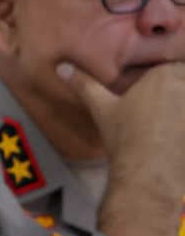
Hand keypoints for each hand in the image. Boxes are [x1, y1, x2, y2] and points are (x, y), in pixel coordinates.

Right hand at [59, 61, 184, 198]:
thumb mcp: (102, 108)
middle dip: (176, 87)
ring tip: (170, 121)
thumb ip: (85, 85)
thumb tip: (62, 67)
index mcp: (163, 73)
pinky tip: (175, 134)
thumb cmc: (124, 137)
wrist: (147, 172)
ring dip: (179, 105)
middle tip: (164, 108)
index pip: (172, 62)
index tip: (152, 91)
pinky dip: (183, 124)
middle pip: (182, 75)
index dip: (165, 74)